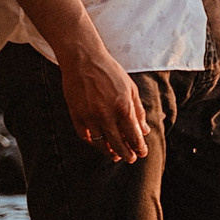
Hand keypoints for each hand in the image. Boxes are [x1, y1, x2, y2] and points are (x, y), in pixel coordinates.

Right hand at [62, 45, 150, 162]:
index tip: (142, 153)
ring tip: (115, 155)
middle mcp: (106, 115)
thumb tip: (144, 130)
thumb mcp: (131, 89)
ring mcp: (89, 116)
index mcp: (123, 107)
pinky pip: (85, 136)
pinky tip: (99, 144)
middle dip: (127, 154)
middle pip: (118, 144)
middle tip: (131, 159)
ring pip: (100, 143)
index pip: (134, 136)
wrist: (83, 60)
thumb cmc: (110, 72)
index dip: (139, 147)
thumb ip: (138, 111)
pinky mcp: (76, 115)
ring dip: (109, 151)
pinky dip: (93, 143)